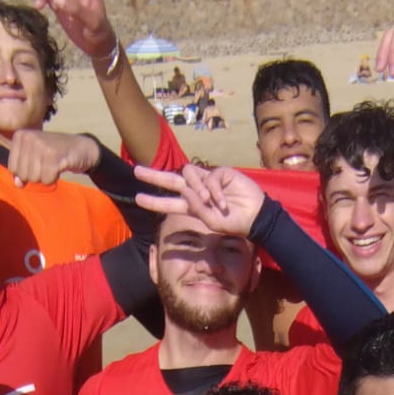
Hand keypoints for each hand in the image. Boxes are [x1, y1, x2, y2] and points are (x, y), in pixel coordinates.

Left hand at [1, 129, 97, 186]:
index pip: (12, 168)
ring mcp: (41, 146)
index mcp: (20, 136)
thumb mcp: (33, 158)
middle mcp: (29, 138)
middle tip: (47, 163)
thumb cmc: (53, 153)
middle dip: (36, 175)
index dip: (25, 171)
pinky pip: (46, 180)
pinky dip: (54, 178)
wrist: (79, 147)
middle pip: (23, 175)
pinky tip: (59, 166)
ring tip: (53, 164)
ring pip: (34, 178)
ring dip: (45, 176)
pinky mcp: (54, 157)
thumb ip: (22, 170)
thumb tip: (17, 184)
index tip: (37, 161)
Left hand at [135, 161, 262, 236]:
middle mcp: (198, 191)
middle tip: (137, 171)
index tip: (138, 198)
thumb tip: (185, 191)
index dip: (155, 201)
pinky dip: (214, 191)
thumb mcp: (213, 223)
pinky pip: (210, 177)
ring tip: (208, 201)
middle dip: (154, 176)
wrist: (256, 216)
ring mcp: (208, 180)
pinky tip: (222, 202)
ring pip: (189, 175)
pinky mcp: (221, 172)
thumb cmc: (235, 223)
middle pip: (172, 180)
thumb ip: (197, 210)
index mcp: (193, 206)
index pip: (170, 202)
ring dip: (196, 189)